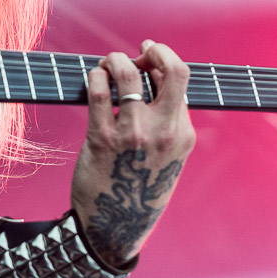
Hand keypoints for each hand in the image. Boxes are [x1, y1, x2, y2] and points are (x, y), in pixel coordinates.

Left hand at [71, 39, 194, 267]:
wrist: (114, 227)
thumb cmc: (138, 189)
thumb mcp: (167, 157)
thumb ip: (167, 123)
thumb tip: (151, 80)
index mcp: (183, 134)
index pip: (180, 80)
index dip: (163, 61)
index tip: (149, 57)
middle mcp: (163, 131)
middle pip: (171, 69)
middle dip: (153, 51)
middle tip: (138, 53)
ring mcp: (133, 133)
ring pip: (127, 74)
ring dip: (115, 60)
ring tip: (108, 64)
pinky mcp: (102, 137)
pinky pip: (98, 91)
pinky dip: (94, 76)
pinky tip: (93, 79)